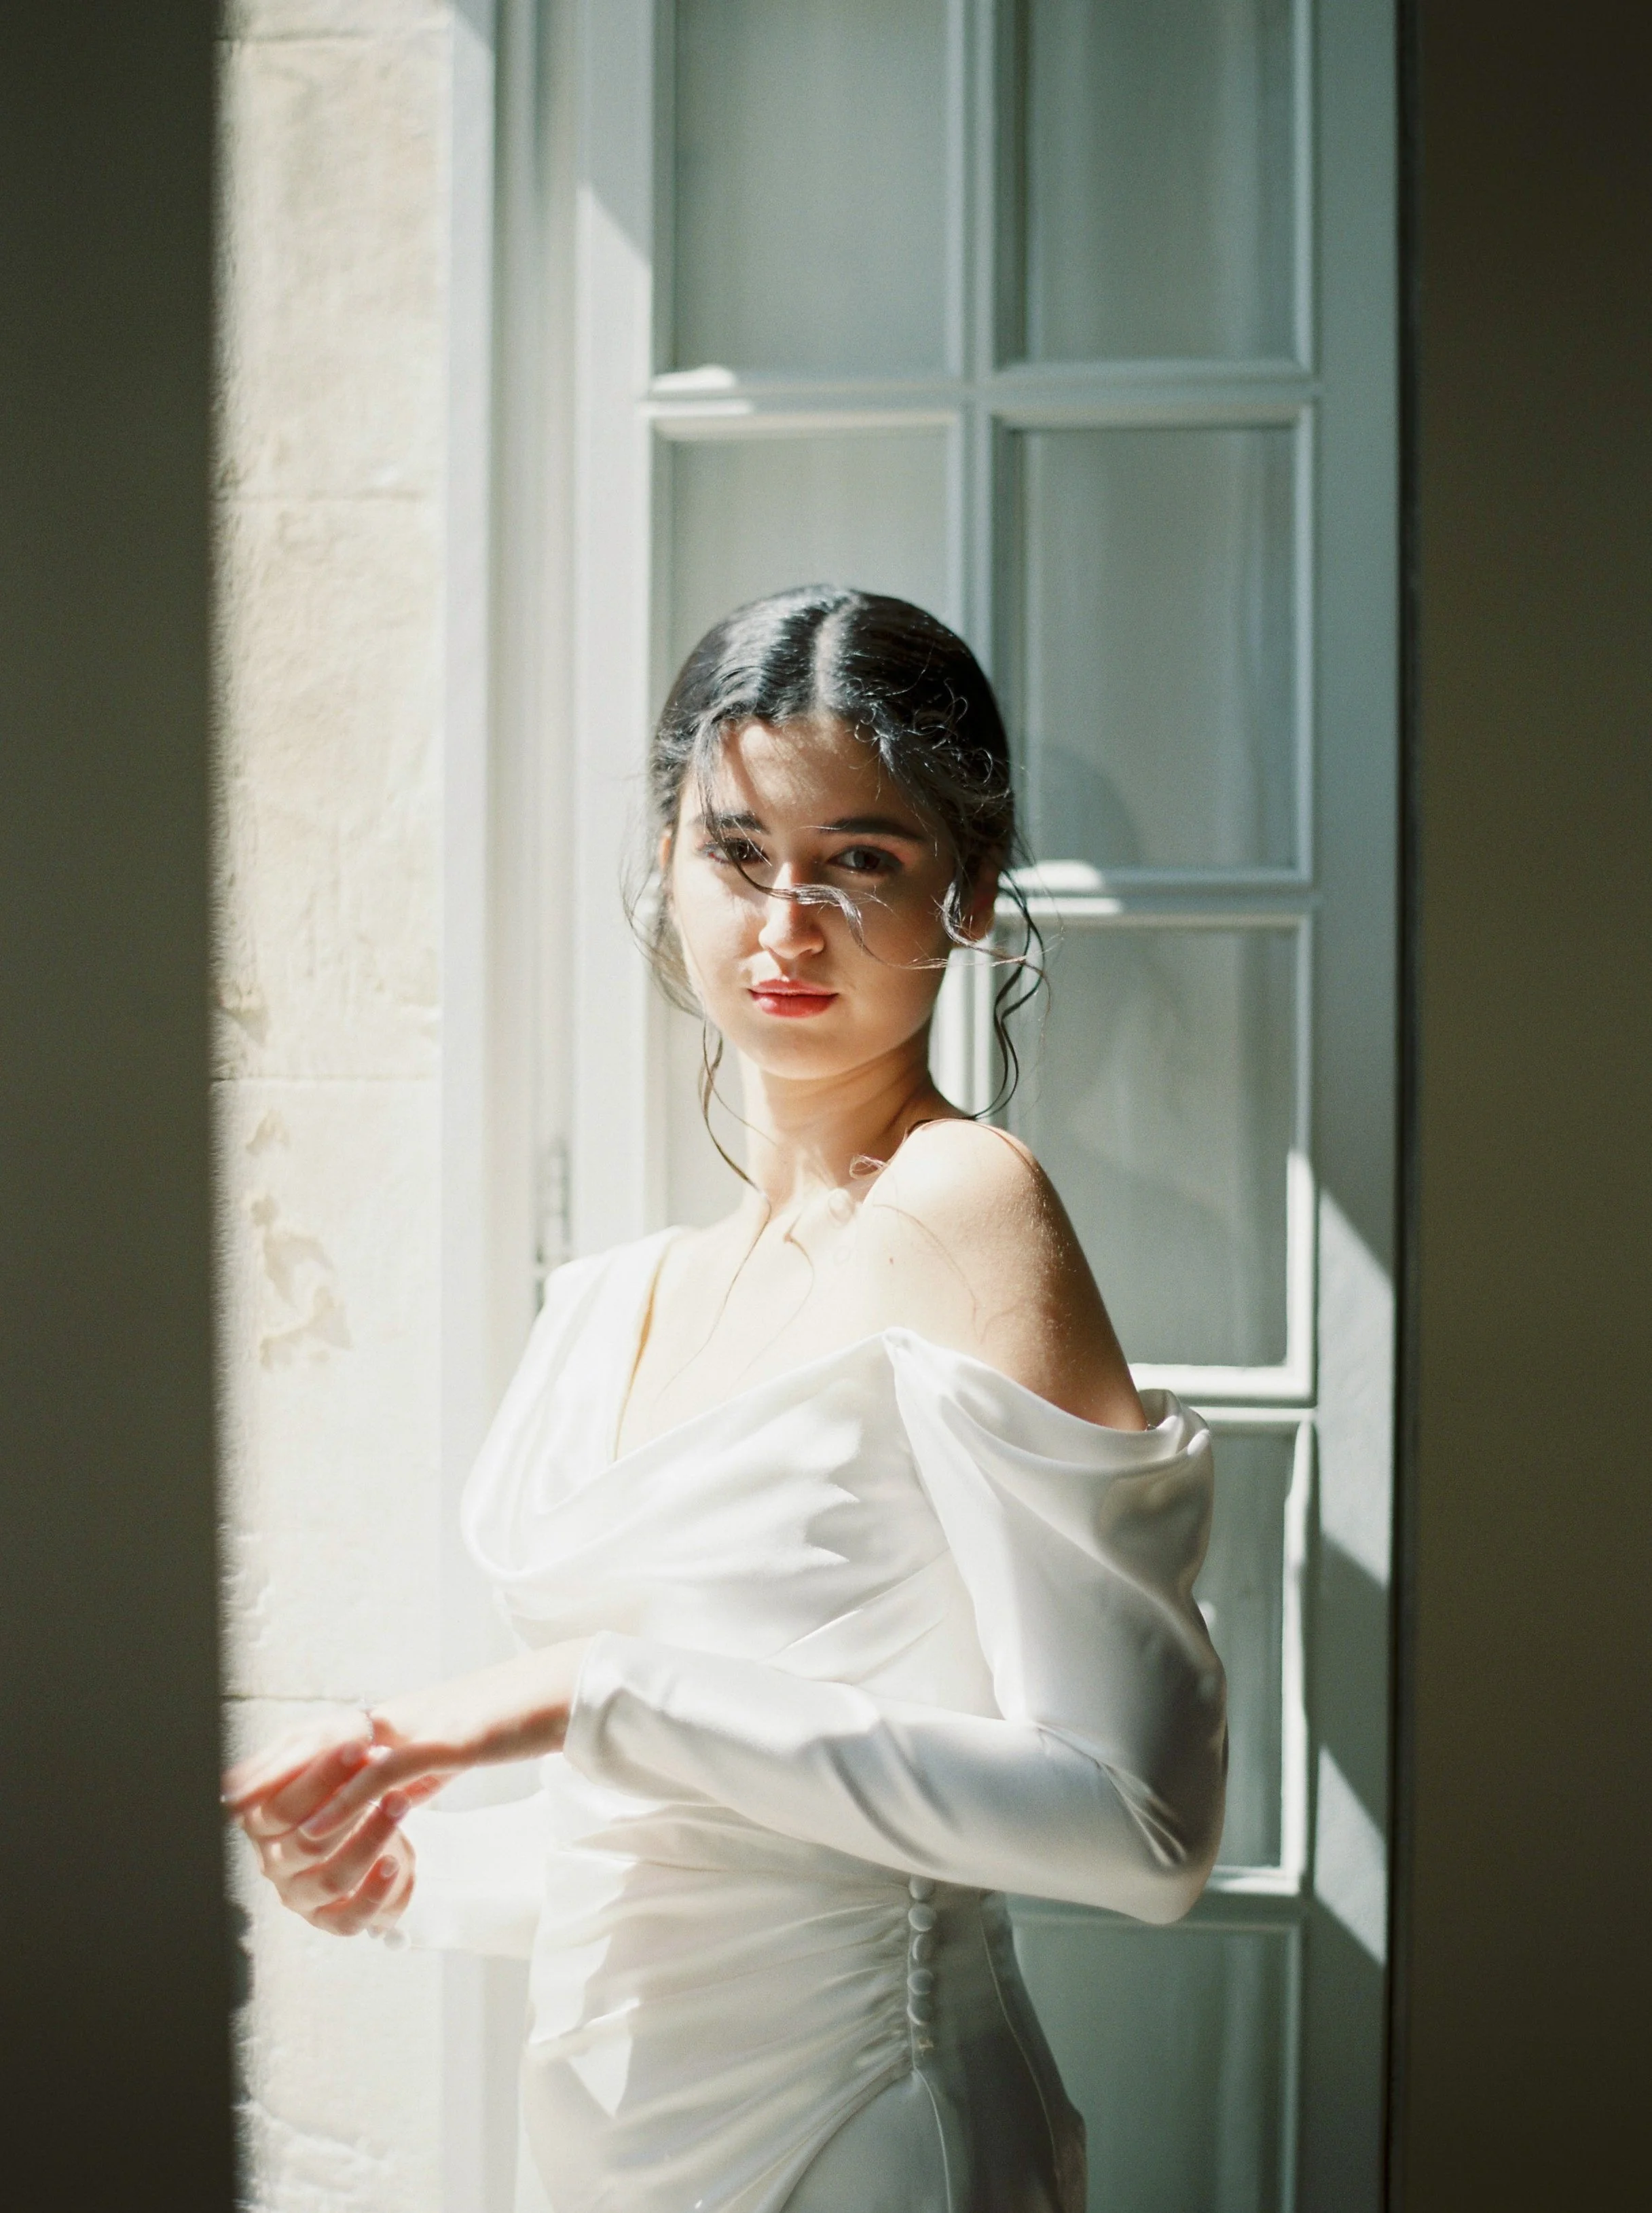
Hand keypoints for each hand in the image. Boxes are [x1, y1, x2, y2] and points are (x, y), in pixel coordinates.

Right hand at [225, 1714, 430, 1937]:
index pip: (282, 1806)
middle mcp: (273, 1864)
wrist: (371, 1812)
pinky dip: (374, 1892)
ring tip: (400, 1803)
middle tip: (386, 1771)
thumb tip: (270, 1771)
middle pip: (307, 1842)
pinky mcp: (329, 1918)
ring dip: (370, 1840)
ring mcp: (299, 1895)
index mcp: (259, 1825)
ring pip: (330, 1879)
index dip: (321, 1778)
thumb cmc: (338, 1777)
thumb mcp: (323, 1758)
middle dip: (349, 1804)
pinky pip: (349, 1919)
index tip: (359, 1747)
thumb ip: (305, 1757)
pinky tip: (395, 1862)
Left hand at [226, 1638, 593, 1851]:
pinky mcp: (444, 1741)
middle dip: (269, 1773)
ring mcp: (418, 1725)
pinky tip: (322, 1825)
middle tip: (229, 1804)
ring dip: (298, 1792)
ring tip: (264, 1826)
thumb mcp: (450, 1749)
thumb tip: (392, 1794)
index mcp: (394, 1718)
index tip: (238, 1789)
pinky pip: (384, 1771)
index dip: (277, 1759)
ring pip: (341, 1754)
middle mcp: (396, 1716)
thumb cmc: (507, 1721)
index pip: (321, 1731)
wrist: (557, 1693)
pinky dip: (347, 1801)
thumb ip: (415, 1768)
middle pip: (315, 1737)